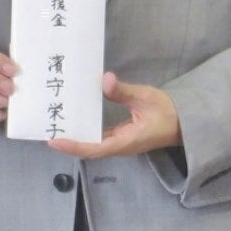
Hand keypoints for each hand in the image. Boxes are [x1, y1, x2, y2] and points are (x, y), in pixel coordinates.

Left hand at [48, 72, 181, 158]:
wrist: (184, 123)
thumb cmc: (167, 112)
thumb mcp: (145, 98)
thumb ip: (123, 91)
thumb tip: (103, 80)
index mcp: (125, 141)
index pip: (94, 148)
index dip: (72, 146)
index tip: (53, 140)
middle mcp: (119, 146)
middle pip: (88, 150)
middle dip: (67, 144)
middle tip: (46, 131)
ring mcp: (119, 143)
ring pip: (92, 146)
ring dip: (74, 139)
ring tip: (55, 126)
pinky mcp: (120, 137)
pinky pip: (98, 139)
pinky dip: (84, 134)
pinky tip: (75, 121)